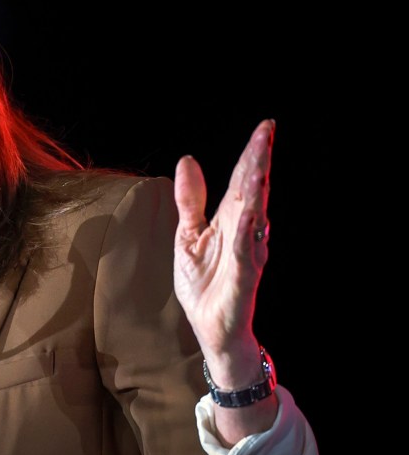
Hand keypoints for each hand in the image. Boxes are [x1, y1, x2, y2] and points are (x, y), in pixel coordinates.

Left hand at [172, 119, 273, 360]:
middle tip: (268, 132)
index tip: (266, 127)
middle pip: (253, 191)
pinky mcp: (244, 279)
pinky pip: (247, 254)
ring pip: (255, 217)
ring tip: (260, 164)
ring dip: (257, 192)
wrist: (210, 328)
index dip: (253, 155)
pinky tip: (251, 216)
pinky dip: (249, 235)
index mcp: (230, 220)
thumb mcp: (188, 235)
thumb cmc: (204, 284)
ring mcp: (247, 255)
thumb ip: (190, 200)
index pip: (243, 181)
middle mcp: (245, 233)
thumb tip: (187, 161)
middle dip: (259, 162)